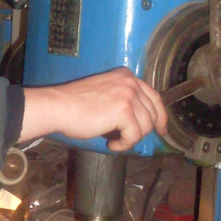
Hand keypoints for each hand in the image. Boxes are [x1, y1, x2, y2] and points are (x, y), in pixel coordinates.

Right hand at [19, 67, 167, 151]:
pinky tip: (111, 144)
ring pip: (145, 127)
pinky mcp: (124, 111)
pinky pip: (134, 136)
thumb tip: (138, 120)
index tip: (160, 129)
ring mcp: (129, 95)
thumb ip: (124, 99)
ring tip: (114, 140)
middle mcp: (131, 82)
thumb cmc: (75, 104)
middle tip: (128, 139)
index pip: (154, 97)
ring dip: (130, 138)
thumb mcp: (105, 93)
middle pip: (153, 113)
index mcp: (127, 76)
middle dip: (143, 130)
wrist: (59, 106)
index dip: (160, 116)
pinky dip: (124, 144)